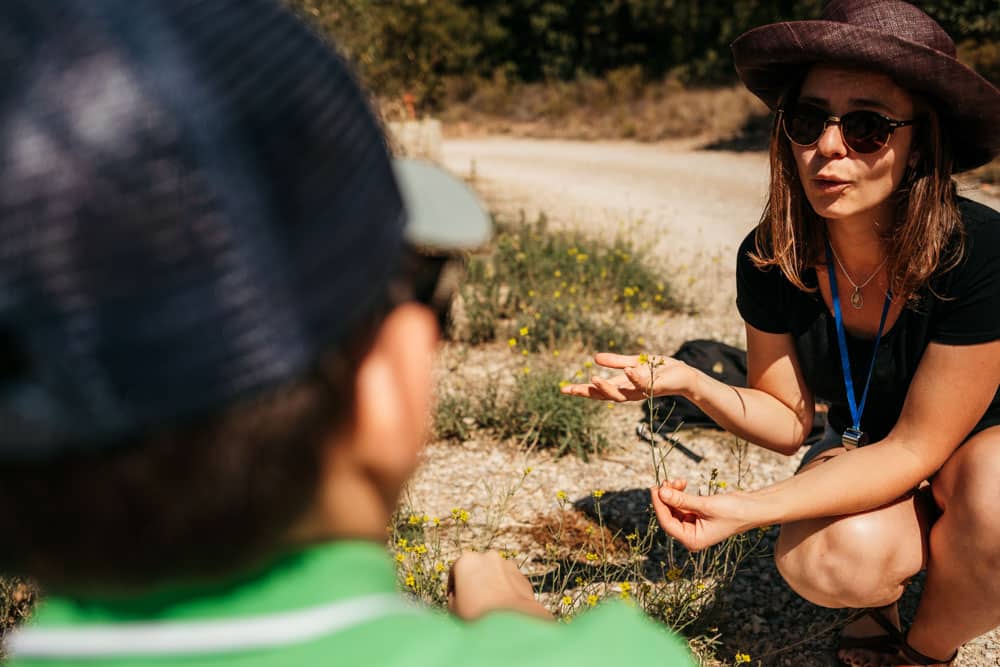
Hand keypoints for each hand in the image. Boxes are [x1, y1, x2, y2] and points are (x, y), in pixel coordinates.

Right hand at [448, 551, 551, 620]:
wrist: (511, 623)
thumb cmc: (477, 615)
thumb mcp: (454, 609)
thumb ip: (453, 597)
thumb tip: (457, 596)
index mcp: (465, 561)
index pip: (454, 571)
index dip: (453, 587)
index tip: (455, 599)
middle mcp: (487, 556)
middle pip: (476, 569)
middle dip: (474, 581)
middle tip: (473, 601)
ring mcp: (507, 564)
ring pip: (494, 573)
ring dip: (491, 584)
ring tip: (490, 605)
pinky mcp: (521, 575)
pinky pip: (509, 581)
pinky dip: (505, 589)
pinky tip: (504, 606)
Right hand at [559, 353, 693, 401]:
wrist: (684, 375)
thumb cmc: (659, 369)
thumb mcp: (634, 362)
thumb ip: (616, 361)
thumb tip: (595, 358)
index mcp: (623, 386)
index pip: (599, 391)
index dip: (582, 390)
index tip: (563, 389)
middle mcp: (630, 392)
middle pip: (605, 397)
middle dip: (588, 393)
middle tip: (570, 389)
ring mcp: (642, 392)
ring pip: (621, 395)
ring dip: (607, 388)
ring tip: (593, 379)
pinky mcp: (656, 387)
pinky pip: (644, 384)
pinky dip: (635, 378)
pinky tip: (628, 370)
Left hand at [650, 480, 755, 550]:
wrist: (753, 508)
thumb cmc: (734, 511)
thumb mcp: (706, 505)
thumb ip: (682, 499)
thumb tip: (661, 492)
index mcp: (692, 540)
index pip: (667, 523)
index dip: (659, 505)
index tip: (655, 488)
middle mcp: (691, 536)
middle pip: (668, 516)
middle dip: (666, 498)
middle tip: (665, 481)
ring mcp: (694, 527)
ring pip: (674, 509)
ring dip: (673, 494)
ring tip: (678, 480)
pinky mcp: (697, 516)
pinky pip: (682, 505)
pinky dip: (680, 494)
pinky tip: (682, 484)